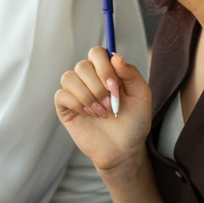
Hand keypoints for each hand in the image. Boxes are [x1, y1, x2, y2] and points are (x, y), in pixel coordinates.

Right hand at [54, 47, 149, 172]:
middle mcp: (89, 78)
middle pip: (83, 66)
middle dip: (98, 87)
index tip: (115, 86)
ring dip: (88, 97)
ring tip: (102, 113)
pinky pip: (61, 95)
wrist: (124, 149)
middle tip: (110, 105)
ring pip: (69, 78)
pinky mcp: (65, 107)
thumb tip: (114, 56)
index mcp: (107, 71)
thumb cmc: (134, 122)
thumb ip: (131, 73)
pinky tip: (89, 115)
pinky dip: (77, 104)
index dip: (104, 67)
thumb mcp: (142, 95)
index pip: (97, 53)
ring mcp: (76, 92)